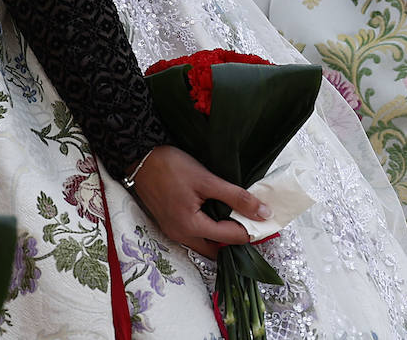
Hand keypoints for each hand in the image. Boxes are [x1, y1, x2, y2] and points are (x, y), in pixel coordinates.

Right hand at [129, 144, 270, 256]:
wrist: (140, 158)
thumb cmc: (172, 166)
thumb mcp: (207, 179)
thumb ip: (235, 197)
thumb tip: (262, 212)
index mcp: (191, 227)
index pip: (228, 238)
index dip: (249, 231)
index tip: (266, 223)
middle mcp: (181, 235)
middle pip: (215, 248)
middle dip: (234, 240)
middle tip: (252, 224)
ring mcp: (173, 231)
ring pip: (204, 243)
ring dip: (221, 236)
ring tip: (237, 218)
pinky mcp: (169, 223)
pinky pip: (194, 235)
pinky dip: (208, 230)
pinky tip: (216, 214)